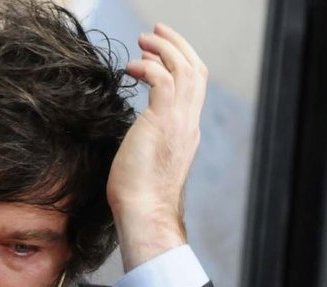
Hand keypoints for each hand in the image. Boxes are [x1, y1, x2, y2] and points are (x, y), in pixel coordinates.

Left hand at [106, 23, 207, 270]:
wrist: (145, 214)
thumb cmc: (137, 196)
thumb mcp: (145, 161)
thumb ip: (146, 142)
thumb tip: (133, 137)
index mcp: (186, 132)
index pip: (194, 88)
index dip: (180, 64)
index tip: (159, 52)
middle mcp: (188, 124)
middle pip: (196, 70)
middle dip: (177, 46)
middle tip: (155, 32)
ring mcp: (179, 122)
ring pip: (184, 69)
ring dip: (163, 49)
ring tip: (143, 40)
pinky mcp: (162, 122)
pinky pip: (163, 79)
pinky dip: (149, 66)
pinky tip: (131, 67)